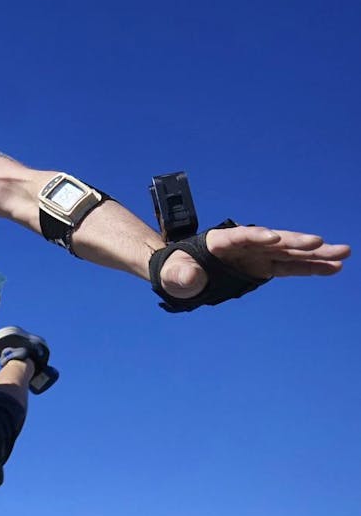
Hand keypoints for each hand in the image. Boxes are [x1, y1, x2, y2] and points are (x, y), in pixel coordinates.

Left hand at [159, 225, 350, 298]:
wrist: (180, 273)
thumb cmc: (174, 271)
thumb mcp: (172, 275)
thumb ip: (181, 276)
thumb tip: (189, 278)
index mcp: (218, 241)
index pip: (240, 236)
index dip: (256, 236)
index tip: (274, 238)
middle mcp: (243, 245)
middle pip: (272, 241)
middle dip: (295, 241)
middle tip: (321, 242)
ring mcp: (256, 255)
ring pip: (289, 252)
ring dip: (315, 253)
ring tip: (343, 253)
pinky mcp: (264, 267)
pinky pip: (290, 266)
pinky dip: (311, 267)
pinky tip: (334, 267)